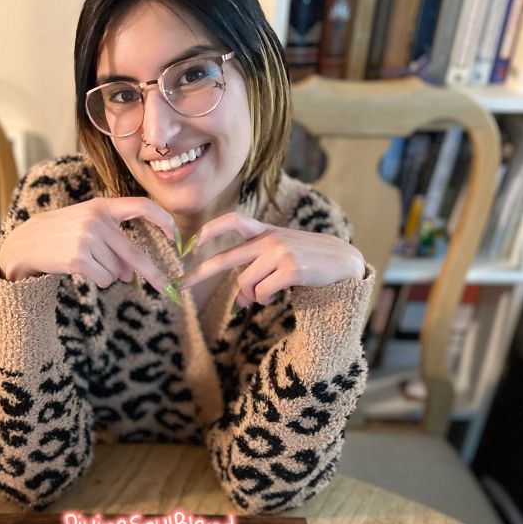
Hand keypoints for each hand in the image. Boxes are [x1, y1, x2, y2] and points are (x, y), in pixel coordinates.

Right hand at [0, 196, 176, 294]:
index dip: (162, 219)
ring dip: (109, 274)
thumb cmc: (63, 234)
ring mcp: (86, 239)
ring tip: (87, 261)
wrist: (26, 243)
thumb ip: (115, 245)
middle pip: (134, 253)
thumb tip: (131, 274)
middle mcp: (96, 220)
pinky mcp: (78, 258)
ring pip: (117, 271)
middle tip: (168, 289)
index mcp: (103, 206)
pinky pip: (104, 278)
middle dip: (154, 274)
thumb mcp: (90, 229)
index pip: (141, 206)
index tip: (175, 235)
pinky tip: (82, 269)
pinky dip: (99, 279)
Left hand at [179, 212, 365, 307]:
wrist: (343, 262)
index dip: (212, 230)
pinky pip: (261, 293)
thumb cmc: (308, 261)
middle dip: (199, 273)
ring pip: (246, 284)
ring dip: (254, 296)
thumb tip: (238, 301)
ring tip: (270, 293)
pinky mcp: (290, 269)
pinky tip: (278, 296)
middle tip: (179, 285)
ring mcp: (279, 254)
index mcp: (266, 232)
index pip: (234, 222)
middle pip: (226, 259)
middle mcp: (269, 240)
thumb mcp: (279, 261)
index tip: (191, 242)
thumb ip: (255, 274)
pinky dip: (265, 300)